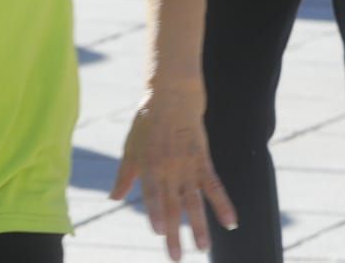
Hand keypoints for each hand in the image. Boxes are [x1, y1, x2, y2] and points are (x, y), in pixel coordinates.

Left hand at [111, 86, 237, 259]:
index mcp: (148, 166)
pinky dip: (223, 204)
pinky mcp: (203, 161)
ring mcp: (187, 166)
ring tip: (203, 248)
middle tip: (176, 257)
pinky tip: (231, 223)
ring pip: (194, 201)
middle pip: (172, 205)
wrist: (172, 99)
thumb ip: (125, 176)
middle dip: (174, 233)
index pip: (152, 195)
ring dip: (199, 225)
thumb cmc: (146, 124)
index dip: (155, 212)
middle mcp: (168, 169)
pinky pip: (215, 186)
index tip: (159, 232)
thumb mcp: (130, 149)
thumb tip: (113, 199)